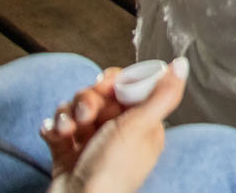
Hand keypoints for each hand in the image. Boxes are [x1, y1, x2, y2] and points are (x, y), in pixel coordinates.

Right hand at [44, 60, 186, 192]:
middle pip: (100, 95)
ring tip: (69, 130)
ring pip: (76, 108)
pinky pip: (58, 127)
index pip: (129, 87)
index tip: (106, 86)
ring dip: (68, 115)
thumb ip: (163, 95)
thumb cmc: (112, 170)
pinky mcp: (67, 150)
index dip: (114, 82)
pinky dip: (54, 129)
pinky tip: (55, 135)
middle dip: (88, 99)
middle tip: (87, 114)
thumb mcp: (141, 127)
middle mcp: (118, 131)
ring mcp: (91, 141)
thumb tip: (181, 64)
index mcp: (142, 124)